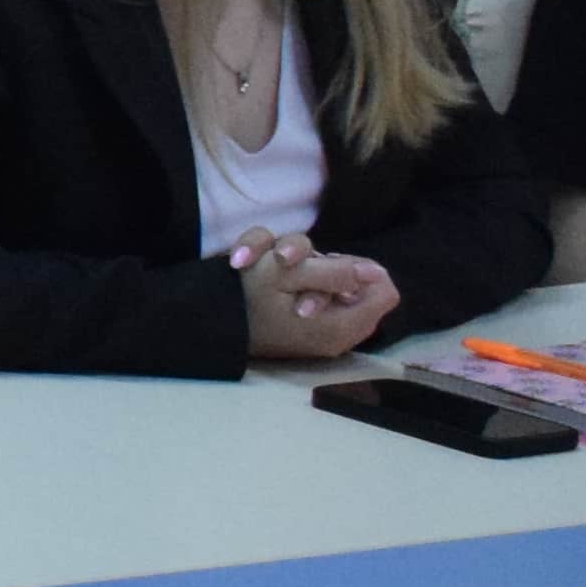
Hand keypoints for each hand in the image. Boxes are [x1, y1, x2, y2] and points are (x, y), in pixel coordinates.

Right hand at [234, 237, 400, 365]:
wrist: (201, 323)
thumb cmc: (245, 297)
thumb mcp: (288, 274)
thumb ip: (335, 272)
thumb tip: (378, 272)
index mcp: (340, 325)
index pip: (384, 293)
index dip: (365, 271)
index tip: (333, 261)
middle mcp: (332, 327)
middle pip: (355, 283)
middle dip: (326, 264)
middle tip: (295, 263)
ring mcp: (312, 324)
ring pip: (325, 279)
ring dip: (296, 262)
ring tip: (265, 259)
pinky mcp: (292, 319)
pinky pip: (302, 289)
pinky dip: (280, 274)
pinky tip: (250, 262)